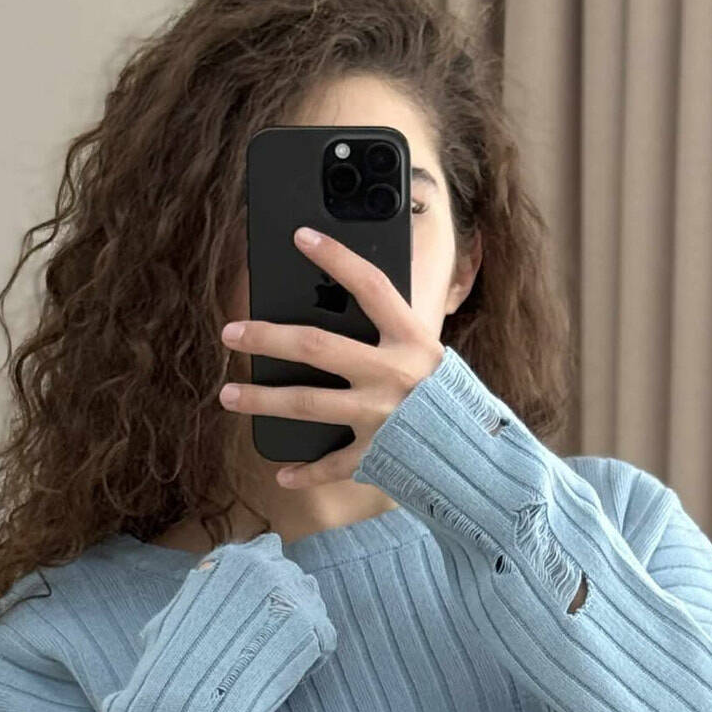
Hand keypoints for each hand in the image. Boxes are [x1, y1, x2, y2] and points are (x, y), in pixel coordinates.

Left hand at [216, 224, 444, 487]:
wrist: (483, 455)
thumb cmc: (453, 398)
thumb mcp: (430, 355)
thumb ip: (392, 337)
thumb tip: (340, 309)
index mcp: (411, 340)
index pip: (369, 286)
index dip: (336, 258)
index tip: (301, 236)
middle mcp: (392, 374)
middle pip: (316, 346)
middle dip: (267, 337)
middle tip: (231, 332)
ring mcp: (380, 416)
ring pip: (306, 403)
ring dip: (262, 399)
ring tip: (229, 394)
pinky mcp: (377, 454)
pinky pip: (333, 465)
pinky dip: (307, 473)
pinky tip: (283, 474)